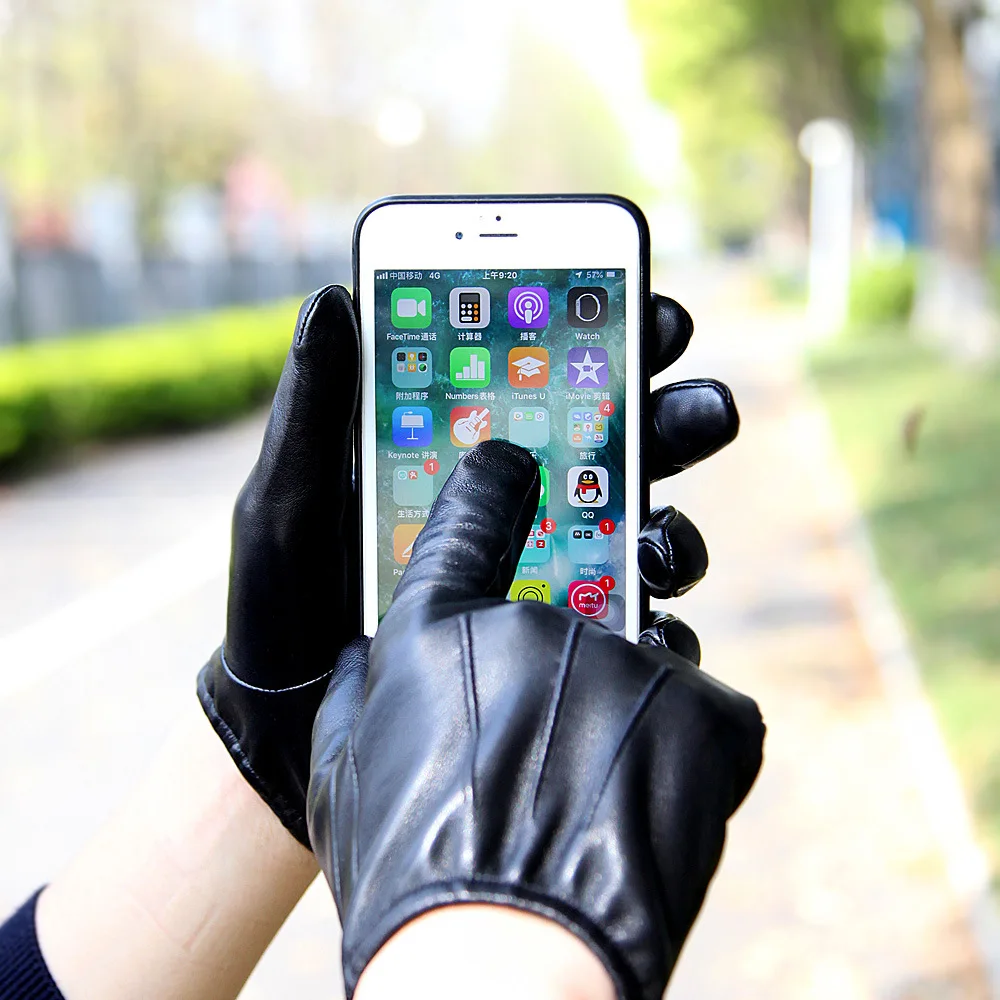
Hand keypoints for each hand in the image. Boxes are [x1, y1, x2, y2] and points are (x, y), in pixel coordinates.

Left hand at [199, 286, 734, 846]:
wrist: (288, 737)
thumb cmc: (281, 612)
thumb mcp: (287, 505)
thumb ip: (314, 413)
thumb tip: (330, 299)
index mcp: (462, 462)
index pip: (544, 387)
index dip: (601, 342)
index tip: (647, 308)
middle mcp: (517, 517)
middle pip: (615, 456)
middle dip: (670, 422)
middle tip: (704, 408)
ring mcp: (543, 587)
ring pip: (638, 540)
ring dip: (675, 528)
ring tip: (668, 536)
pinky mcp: (554, 661)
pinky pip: (624, 639)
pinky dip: (653, 632)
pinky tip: (655, 632)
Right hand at [308, 441, 764, 999]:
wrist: (502, 969)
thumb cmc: (407, 875)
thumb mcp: (341, 776)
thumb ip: (358, 691)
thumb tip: (367, 650)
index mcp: (439, 628)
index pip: (472, 513)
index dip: (493, 480)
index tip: (513, 463)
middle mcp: (533, 623)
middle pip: (569, 602)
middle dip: (567, 658)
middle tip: (557, 737)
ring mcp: (625, 661)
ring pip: (641, 655)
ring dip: (630, 707)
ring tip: (605, 788)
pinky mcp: (706, 711)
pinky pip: (703, 707)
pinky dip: (686, 749)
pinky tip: (651, 804)